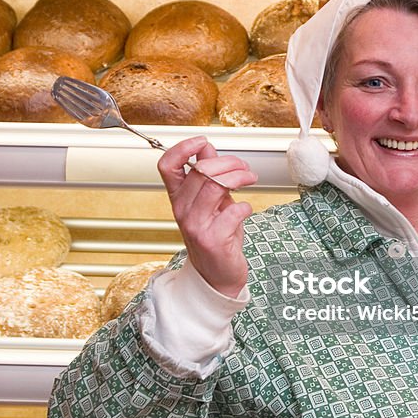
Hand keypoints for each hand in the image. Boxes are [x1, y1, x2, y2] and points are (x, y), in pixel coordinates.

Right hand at [158, 136, 257, 296]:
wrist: (217, 276)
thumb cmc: (216, 236)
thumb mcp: (210, 201)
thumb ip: (208, 175)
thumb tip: (207, 148)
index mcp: (178, 197)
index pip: (167, 165)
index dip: (183, 148)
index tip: (202, 141)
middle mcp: (182, 210)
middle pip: (201, 169)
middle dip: (229, 162)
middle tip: (243, 168)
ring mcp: (195, 225)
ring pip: (217, 184)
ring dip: (240, 177)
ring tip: (250, 180)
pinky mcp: (213, 239)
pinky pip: (234, 210)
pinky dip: (246, 206)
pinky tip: (245, 210)